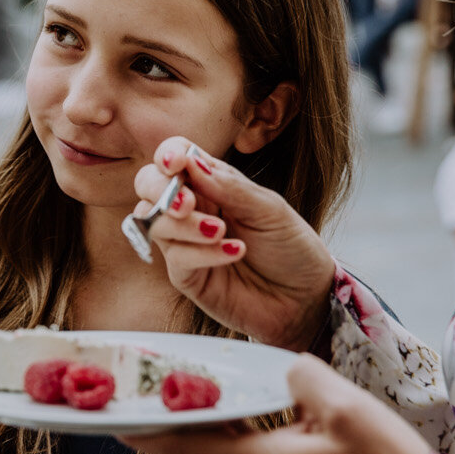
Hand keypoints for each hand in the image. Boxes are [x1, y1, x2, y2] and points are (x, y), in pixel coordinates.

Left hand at [122, 356, 432, 453]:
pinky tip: (264, 417)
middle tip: (159, 387)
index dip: (147, 432)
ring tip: (209, 392)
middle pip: (208, 449)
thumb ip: (299, 378)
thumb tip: (282, 369)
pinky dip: (251, 442)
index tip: (112, 419)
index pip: (186, 448)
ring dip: (223, 429)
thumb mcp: (345, 407)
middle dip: (183, 420)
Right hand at [131, 137, 335, 351]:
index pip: (175, 157)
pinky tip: (234, 252)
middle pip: (148, 186)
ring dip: (184, 225)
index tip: (176, 164)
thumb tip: (191, 162)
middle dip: (160, 189)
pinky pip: (177, 258)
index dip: (168, 154)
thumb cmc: (291, 248)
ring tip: (220, 231)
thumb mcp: (269, 209)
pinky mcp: (187, 276)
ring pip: (154, 222)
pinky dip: (203, 253)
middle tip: (188, 203)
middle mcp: (193, 210)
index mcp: (212, 184)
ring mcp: (186, 243)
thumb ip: (229, 186)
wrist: (306, 298)